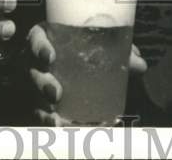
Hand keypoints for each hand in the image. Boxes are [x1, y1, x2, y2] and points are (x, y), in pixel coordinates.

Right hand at [26, 22, 145, 125]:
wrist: (75, 63)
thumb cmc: (85, 49)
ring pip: (32, 98)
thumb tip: (139, 64)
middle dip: (42, 84)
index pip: (36, 40)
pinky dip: (49, 124)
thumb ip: (119, 52)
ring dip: (43, 111)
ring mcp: (34, 84)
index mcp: (47, 40)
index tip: (50, 57)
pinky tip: (62, 130)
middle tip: (57, 93)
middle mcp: (36, 62)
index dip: (40, 48)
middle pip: (32, 72)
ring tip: (58, 121)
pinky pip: (39, 115)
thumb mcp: (99, 46)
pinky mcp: (38, 104)